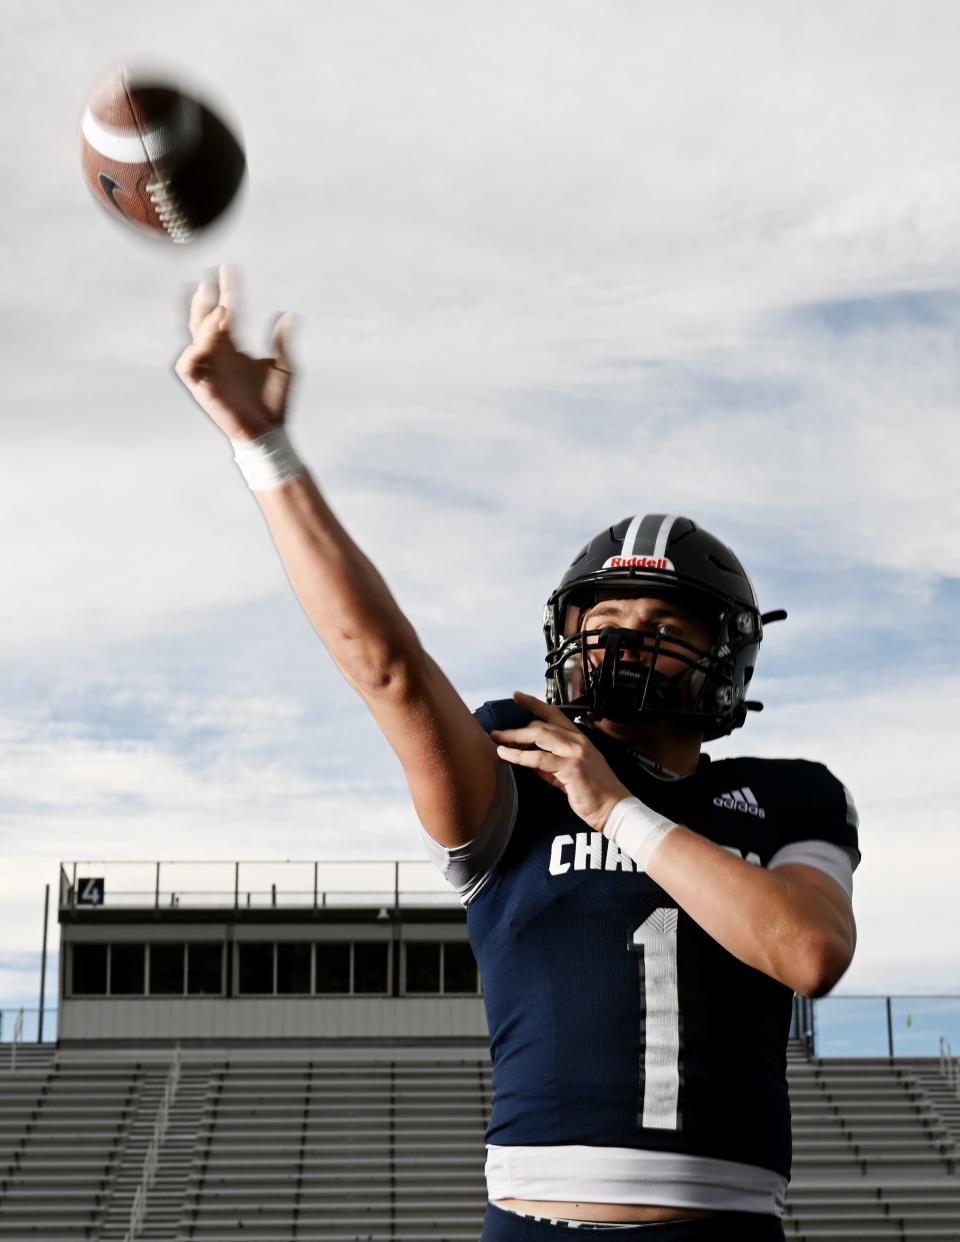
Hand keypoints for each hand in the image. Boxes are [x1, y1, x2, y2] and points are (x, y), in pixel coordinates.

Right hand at [174, 263, 295, 442]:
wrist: (269, 431)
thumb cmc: (275, 402)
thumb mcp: (284, 366)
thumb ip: (282, 341)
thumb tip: (289, 314)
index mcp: (234, 347)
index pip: (228, 311)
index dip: (228, 290)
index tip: (227, 269)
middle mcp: (218, 354)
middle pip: (204, 320)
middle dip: (204, 301)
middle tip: (209, 284)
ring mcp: (209, 369)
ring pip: (195, 338)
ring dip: (204, 324)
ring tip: (221, 314)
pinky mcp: (201, 387)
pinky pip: (186, 365)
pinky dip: (193, 351)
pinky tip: (207, 341)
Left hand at [489, 690, 631, 830]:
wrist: (614, 809)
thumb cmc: (594, 793)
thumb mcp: (568, 774)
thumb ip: (549, 766)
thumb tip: (528, 760)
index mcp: (579, 739)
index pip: (554, 714)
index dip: (534, 704)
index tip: (518, 696)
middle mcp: (578, 741)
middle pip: (541, 726)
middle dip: (516, 730)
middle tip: (497, 734)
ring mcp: (575, 753)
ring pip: (539, 736)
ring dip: (514, 739)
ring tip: (498, 743)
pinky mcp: (571, 767)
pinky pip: (539, 758)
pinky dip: (520, 756)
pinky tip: (507, 756)